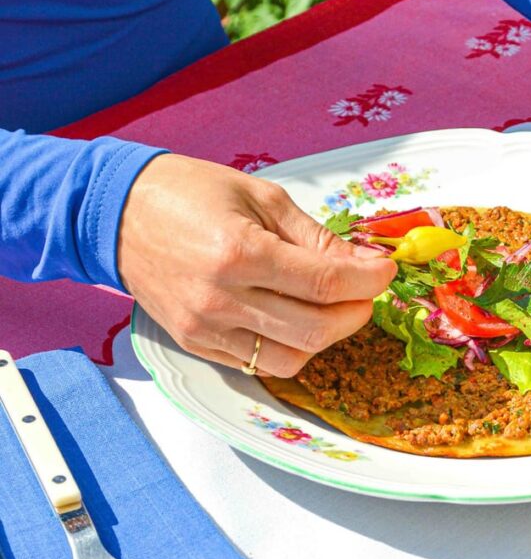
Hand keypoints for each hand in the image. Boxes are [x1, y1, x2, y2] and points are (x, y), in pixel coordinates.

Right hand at [118, 153, 396, 375]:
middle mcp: (220, 298)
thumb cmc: (188, 194)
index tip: (385, 272)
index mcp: (238, 252)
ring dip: (325, 337)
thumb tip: (364, 264)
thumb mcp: (261, 197)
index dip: (368, 281)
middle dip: (355, 312)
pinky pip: (258, 364)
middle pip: (315, 330)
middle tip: (364, 291)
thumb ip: (315, 238)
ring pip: (291, 358)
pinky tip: (295, 318)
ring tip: (330, 306)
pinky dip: (290, 347)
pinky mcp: (196, 344)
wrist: (115, 213)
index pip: (325, 283)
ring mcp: (205, 328)